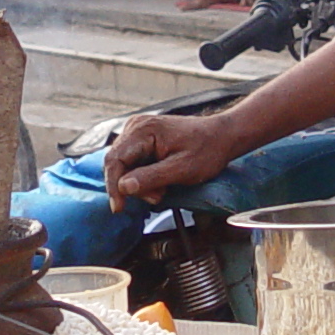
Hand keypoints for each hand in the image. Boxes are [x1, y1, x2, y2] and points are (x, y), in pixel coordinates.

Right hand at [105, 111, 241, 210]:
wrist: (221, 136)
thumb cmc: (206, 150)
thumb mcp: (181, 169)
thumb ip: (151, 178)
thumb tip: (123, 187)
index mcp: (143, 130)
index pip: (115, 160)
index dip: (113, 186)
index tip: (119, 208)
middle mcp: (135, 127)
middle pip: (117, 163)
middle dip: (133, 186)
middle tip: (158, 195)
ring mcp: (138, 131)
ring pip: (124, 165)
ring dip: (140, 183)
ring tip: (163, 188)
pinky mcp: (142, 138)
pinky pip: (133, 162)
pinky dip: (143, 176)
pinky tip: (160, 181)